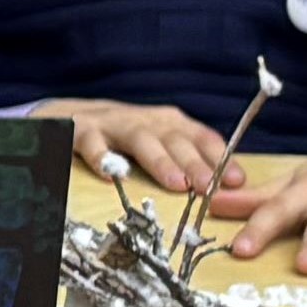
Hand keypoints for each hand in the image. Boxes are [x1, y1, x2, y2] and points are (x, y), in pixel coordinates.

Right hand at [55, 102, 246, 199]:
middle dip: (194, 162)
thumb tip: (227, 190)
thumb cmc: (122, 137)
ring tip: (175, 183)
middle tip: (209, 186)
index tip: (237, 180)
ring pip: (140, 139)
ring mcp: (113, 124)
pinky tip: (111, 177)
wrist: (70, 116)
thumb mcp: (157, 142)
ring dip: (160, 160)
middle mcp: (145, 120)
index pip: (199, 136)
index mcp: (167, 123)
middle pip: (173, 139)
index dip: (219, 157)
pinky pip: (93, 143)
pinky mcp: (82, 131)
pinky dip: (102, 158)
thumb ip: (185, 160)